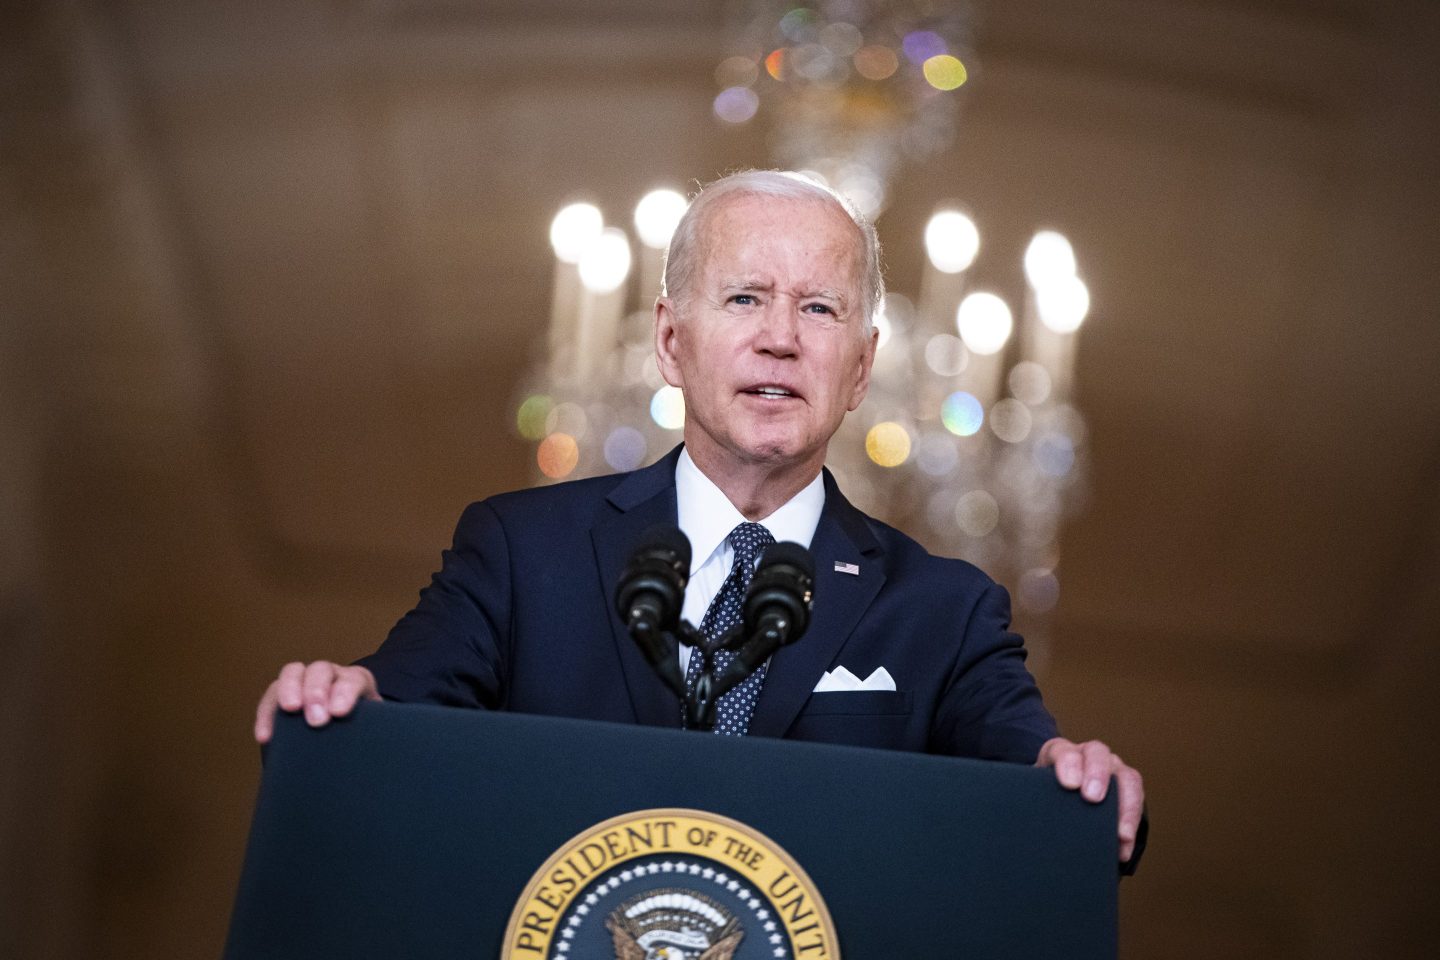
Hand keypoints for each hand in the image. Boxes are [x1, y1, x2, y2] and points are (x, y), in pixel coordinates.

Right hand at [253, 661, 379, 743]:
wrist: (348, 743)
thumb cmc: (363, 737)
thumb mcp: (374, 732)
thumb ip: (378, 734)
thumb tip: (390, 752)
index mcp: (357, 683)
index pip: (353, 679)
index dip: (345, 692)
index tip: (339, 712)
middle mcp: (331, 676)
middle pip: (322, 670)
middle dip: (317, 691)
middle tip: (316, 719)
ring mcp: (304, 682)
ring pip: (293, 673)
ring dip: (289, 690)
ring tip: (289, 711)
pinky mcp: (282, 696)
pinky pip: (270, 697)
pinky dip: (266, 714)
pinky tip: (265, 736)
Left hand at [1035, 736, 1144, 863]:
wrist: (1055, 802)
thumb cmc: (1042, 796)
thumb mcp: (1033, 793)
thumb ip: (1029, 798)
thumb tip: (1018, 823)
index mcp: (1060, 753)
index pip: (1062, 749)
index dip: (1067, 763)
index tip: (1069, 784)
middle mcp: (1088, 756)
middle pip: (1098, 754)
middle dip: (1098, 774)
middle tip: (1093, 798)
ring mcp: (1111, 770)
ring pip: (1126, 777)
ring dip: (1126, 805)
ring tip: (1120, 834)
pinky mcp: (1126, 789)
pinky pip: (1136, 801)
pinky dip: (1132, 825)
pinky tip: (1123, 848)